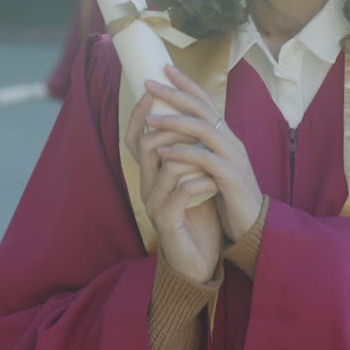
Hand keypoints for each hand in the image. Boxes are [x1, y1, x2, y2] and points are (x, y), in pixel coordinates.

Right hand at [127, 90, 221, 283]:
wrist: (197, 261)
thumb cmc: (197, 217)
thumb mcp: (191, 179)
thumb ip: (187, 153)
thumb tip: (194, 117)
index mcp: (151, 173)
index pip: (136, 137)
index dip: (141, 112)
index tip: (154, 88)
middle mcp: (147, 186)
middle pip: (145, 146)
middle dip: (170, 127)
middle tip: (192, 121)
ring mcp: (154, 205)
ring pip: (166, 167)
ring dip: (192, 155)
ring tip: (211, 155)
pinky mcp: (167, 223)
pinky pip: (179, 193)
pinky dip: (199, 183)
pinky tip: (214, 182)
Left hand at [145, 66, 263, 243]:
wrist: (251, 225)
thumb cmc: (227, 195)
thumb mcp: (211, 166)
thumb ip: (199, 148)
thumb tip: (176, 131)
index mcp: (226, 136)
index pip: (206, 102)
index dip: (186, 83)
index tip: (165, 68)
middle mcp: (231, 141)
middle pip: (202, 108)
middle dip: (175, 94)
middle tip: (150, 83)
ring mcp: (234, 157)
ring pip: (203, 129)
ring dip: (174, 122)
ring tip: (150, 119)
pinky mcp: (232, 177)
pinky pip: (205, 159)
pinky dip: (182, 153)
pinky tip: (163, 152)